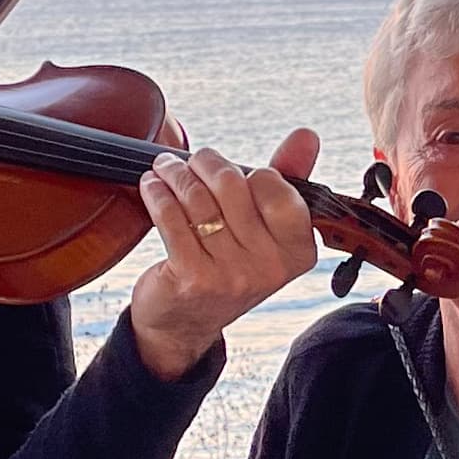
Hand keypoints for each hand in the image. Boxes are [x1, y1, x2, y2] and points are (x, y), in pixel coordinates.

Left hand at [130, 129, 323, 377]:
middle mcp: (269, 266)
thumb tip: (307, 135)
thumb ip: (287, 180)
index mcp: (298, 250)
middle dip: (205, 163)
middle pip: (232, 184)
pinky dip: (157, 194)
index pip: (276, 185)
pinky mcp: (193, 277)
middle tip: (190, 161)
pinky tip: (151, 186)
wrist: (185, 323)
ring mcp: (231, 274)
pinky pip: (171, 217)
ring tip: (165, 168)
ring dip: (174, 174)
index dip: (250, 173)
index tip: (234, 174)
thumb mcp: (265, 229)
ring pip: (198, 198)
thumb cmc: (228, 265)